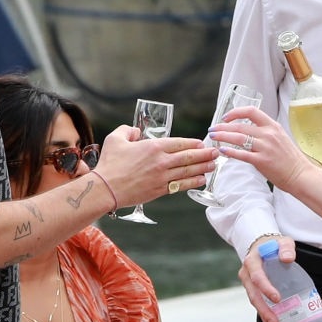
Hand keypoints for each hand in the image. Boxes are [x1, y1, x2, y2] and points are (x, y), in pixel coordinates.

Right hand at [91, 126, 215, 206]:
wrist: (106, 189)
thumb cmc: (109, 164)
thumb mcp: (116, 139)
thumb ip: (128, 130)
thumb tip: (136, 131)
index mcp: (153, 147)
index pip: (179, 143)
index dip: (193, 143)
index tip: (202, 143)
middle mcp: (161, 161)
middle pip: (189, 156)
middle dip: (205, 154)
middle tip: (216, 153)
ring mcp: (162, 177)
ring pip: (188, 171)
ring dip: (203, 168)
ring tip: (213, 165)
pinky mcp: (160, 190)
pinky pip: (181, 185)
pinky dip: (193, 182)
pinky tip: (201, 180)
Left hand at [211, 106, 309, 187]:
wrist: (301, 175)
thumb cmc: (290, 159)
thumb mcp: (280, 138)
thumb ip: (265, 133)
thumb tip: (247, 132)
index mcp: (273, 126)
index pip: (251, 111)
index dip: (236, 112)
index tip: (225, 117)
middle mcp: (268, 134)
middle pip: (240, 126)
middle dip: (223, 127)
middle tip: (212, 129)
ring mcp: (265, 147)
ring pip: (238, 138)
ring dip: (223, 137)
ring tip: (213, 138)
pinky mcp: (262, 161)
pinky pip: (242, 155)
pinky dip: (230, 152)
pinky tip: (222, 151)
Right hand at [239, 235, 291, 321]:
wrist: (261, 246)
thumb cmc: (273, 245)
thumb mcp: (282, 241)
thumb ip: (286, 248)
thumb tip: (288, 258)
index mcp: (252, 262)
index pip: (257, 277)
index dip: (266, 288)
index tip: (277, 298)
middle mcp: (247, 275)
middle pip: (254, 295)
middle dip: (264, 310)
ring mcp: (249, 285)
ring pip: (256, 304)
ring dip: (265, 318)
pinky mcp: (254, 292)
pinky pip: (260, 306)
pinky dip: (266, 318)